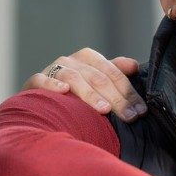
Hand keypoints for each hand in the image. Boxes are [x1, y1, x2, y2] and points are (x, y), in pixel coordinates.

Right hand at [25, 48, 145, 121]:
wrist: (37, 100)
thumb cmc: (72, 91)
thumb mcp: (94, 79)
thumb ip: (114, 72)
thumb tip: (135, 65)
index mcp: (88, 58)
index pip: (113, 73)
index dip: (129, 92)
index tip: (141, 111)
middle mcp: (71, 61)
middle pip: (98, 78)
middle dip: (117, 98)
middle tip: (130, 116)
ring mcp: (52, 70)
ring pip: (74, 78)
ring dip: (90, 93)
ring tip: (104, 109)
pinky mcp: (34, 81)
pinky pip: (41, 80)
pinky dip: (52, 84)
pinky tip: (64, 90)